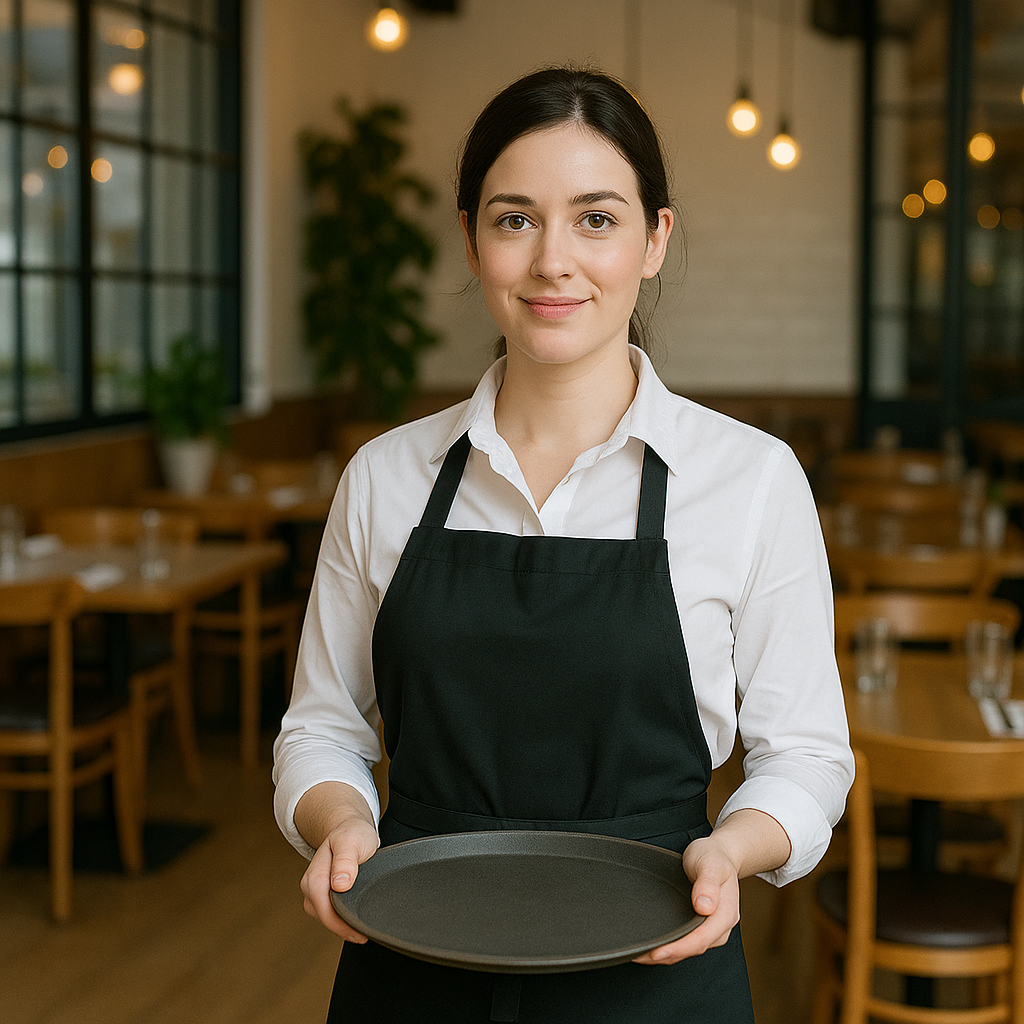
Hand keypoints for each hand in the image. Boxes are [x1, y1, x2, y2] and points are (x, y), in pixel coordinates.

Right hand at [300, 813, 379, 939]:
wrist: (350, 829)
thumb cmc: (352, 834)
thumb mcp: (352, 840)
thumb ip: (346, 860)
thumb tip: (339, 884)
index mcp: (316, 872)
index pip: (322, 905)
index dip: (338, 922)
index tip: (357, 930)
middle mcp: (311, 884)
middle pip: (323, 915)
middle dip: (341, 928)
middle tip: (363, 935)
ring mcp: (315, 891)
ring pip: (325, 917)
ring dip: (341, 926)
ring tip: (361, 929)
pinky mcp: (322, 895)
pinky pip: (329, 913)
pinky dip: (340, 920)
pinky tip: (354, 922)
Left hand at [632, 834, 740, 965]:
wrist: (719, 855)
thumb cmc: (714, 857)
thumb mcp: (711, 863)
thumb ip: (708, 883)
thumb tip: (704, 907)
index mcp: (726, 913)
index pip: (701, 939)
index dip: (678, 949)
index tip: (656, 952)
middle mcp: (720, 926)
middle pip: (693, 948)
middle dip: (667, 955)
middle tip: (638, 955)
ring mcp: (711, 929)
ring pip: (688, 948)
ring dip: (666, 954)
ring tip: (640, 953)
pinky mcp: (701, 926)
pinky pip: (686, 941)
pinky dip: (669, 946)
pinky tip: (653, 944)